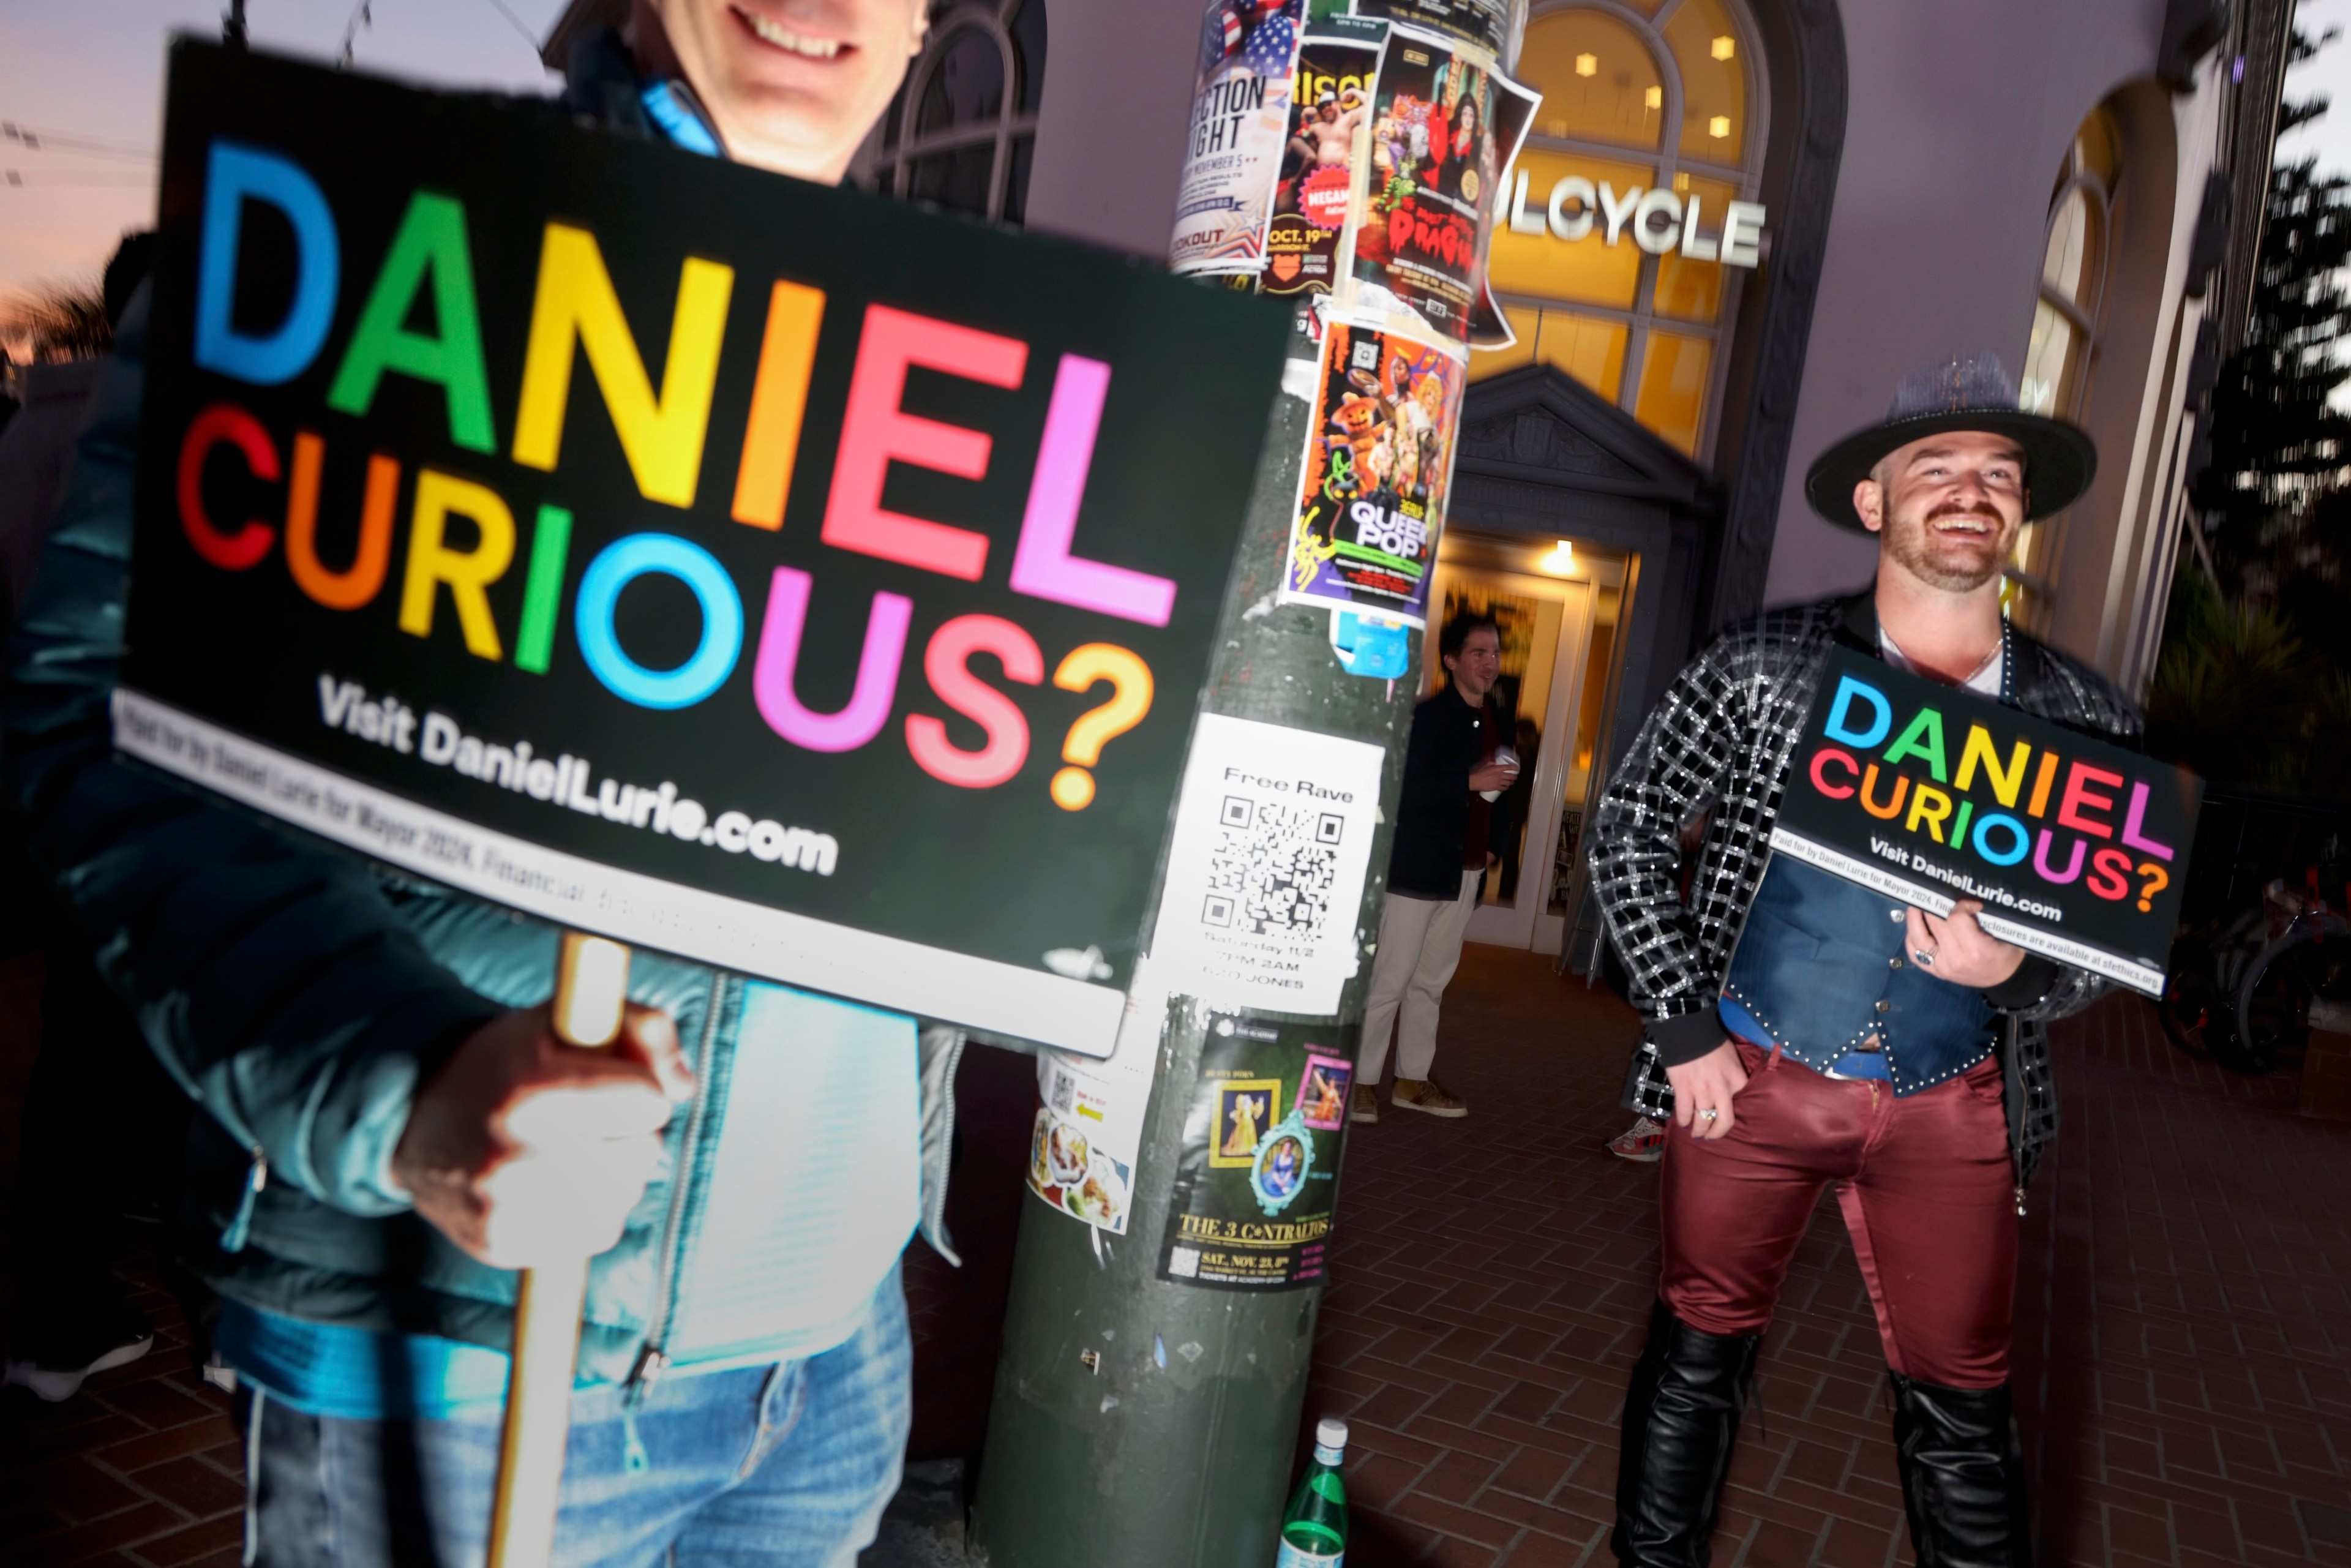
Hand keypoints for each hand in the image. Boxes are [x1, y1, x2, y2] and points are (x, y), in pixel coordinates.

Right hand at [391, 1003, 692, 1268]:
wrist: (417, 1118)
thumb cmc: (512, 1062)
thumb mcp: (568, 1021)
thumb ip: (645, 1030)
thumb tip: (684, 1088)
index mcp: (532, 1089)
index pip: (649, 1100)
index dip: (640, 1087)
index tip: (613, 1082)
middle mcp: (514, 1154)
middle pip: (645, 1151)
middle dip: (629, 1130)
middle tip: (585, 1117)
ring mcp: (506, 1208)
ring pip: (627, 1194)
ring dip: (616, 1172)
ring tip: (570, 1148)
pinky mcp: (503, 1245)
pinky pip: (600, 1232)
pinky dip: (593, 1209)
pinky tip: (556, 1184)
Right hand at [1468, 758, 1518, 792]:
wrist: (1476, 781)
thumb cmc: (1480, 772)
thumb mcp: (1486, 765)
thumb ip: (1492, 763)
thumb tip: (1495, 761)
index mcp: (1498, 768)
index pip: (1509, 767)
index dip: (1515, 767)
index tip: (1517, 768)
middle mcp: (1500, 775)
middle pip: (1511, 776)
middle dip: (1515, 777)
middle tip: (1515, 777)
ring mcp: (1499, 782)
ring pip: (1509, 783)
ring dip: (1511, 782)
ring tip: (1511, 782)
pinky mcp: (1497, 787)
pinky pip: (1504, 788)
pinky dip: (1506, 788)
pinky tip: (1506, 787)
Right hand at [1663, 1040, 1748, 1139]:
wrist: (1689, 1029)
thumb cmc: (1712, 1040)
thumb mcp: (1731, 1058)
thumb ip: (1731, 1075)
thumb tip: (1725, 1088)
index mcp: (1737, 1080)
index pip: (1740, 1105)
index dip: (1732, 1114)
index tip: (1725, 1117)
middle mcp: (1723, 1090)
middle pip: (1724, 1122)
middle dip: (1717, 1133)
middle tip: (1711, 1137)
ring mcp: (1703, 1092)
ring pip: (1703, 1120)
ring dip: (1699, 1130)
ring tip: (1695, 1133)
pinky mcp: (1684, 1090)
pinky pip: (1684, 1112)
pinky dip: (1683, 1120)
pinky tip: (1681, 1123)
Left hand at [1905, 900, 2025, 988]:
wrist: (2005, 979)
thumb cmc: (2007, 952)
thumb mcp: (2004, 933)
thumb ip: (1983, 916)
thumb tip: (1963, 895)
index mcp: (1977, 950)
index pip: (1956, 918)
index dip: (1961, 905)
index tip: (1968, 902)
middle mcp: (1955, 960)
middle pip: (1935, 924)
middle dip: (1937, 906)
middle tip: (1939, 896)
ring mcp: (1941, 967)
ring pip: (1917, 938)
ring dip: (1915, 918)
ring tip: (1918, 905)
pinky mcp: (1934, 971)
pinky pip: (1914, 952)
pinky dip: (1912, 936)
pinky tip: (1916, 925)